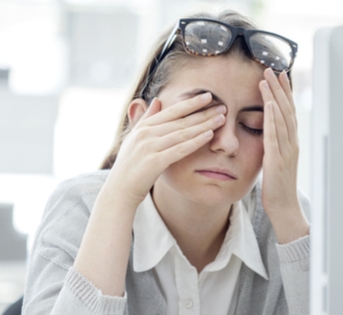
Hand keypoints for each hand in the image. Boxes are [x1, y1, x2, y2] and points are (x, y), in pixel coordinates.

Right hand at [105, 92, 226, 208]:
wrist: (119, 190)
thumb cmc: (129, 166)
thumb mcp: (135, 139)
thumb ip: (146, 119)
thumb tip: (157, 100)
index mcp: (143, 127)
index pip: (171, 111)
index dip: (191, 103)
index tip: (208, 96)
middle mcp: (146, 134)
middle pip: (181, 120)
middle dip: (203, 112)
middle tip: (222, 106)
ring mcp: (149, 147)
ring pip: (183, 133)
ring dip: (204, 124)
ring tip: (221, 118)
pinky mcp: (154, 162)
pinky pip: (180, 149)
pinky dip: (196, 141)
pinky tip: (210, 136)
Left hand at [259, 68, 308, 242]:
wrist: (285, 208)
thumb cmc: (278, 187)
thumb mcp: (276, 161)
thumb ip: (274, 145)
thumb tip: (268, 133)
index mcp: (291, 142)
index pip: (289, 111)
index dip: (285, 92)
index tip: (279, 75)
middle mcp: (292, 142)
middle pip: (287, 109)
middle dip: (279, 87)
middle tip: (271, 68)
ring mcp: (286, 149)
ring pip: (281, 117)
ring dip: (274, 95)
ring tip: (266, 78)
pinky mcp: (277, 158)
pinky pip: (275, 134)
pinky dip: (272, 117)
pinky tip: (268, 103)